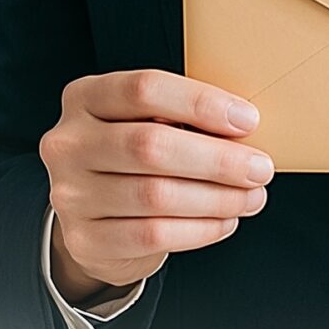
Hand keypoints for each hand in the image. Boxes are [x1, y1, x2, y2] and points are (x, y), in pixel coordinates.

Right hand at [39, 69, 272, 303]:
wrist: (94, 217)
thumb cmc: (132, 157)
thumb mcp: (144, 121)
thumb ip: (181, 117)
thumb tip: (244, 127)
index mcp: (84, 97)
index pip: (144, 89)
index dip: (201, 103)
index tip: (247, 120)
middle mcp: (68, 143)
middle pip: (150, 146)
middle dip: (217, 159)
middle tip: (260, 168)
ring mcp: (70, 194)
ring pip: (156, 196)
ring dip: (217, 198)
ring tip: (251, 196)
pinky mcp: (84, 240)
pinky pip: (153, 236)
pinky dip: (200, 229)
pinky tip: (225, 220)